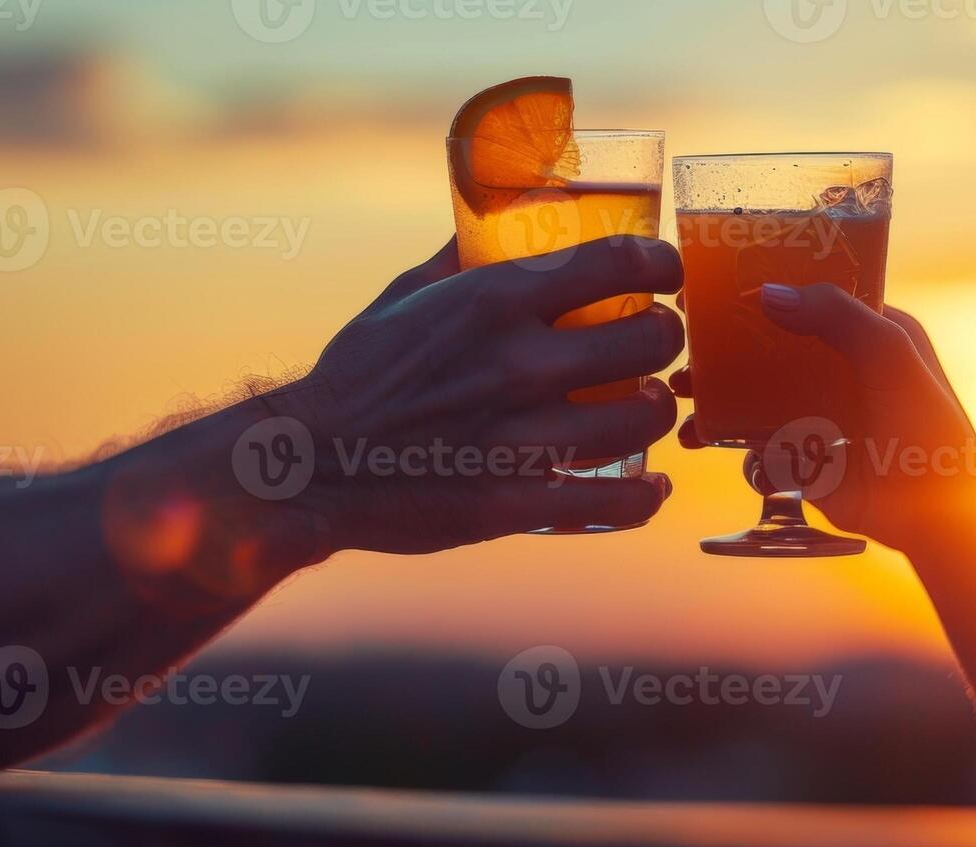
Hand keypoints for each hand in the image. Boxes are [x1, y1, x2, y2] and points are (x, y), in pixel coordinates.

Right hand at [268, 235, 684, 553]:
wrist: (309, 465)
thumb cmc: (359, 374)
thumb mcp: (405, 294)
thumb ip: (461, 254)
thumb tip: (495, 214)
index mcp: (493, 301)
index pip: (617, 262)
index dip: (661, 264)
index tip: (664, 273)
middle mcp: (516, 364)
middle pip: (649, 341)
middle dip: (665, 338)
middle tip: (655, 343)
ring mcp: (519, 438)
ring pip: (644, 419)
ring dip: (658, 410)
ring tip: (649, 405)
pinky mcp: (516, 503)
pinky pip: (616, 502)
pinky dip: (646, 495)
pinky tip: (651, 483)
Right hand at [672, 284, 975, 551]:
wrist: (938, 514)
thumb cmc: (927, 426)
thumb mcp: (890, 352)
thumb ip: (836, 314)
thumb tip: (769, 293)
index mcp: (871, 334)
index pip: (811, 299)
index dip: (767, 289)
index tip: (715, 285)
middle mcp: (842, 371)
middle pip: (772, 347)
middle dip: (725, 346)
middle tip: (683, 345)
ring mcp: (822, 416)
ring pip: (756, 395)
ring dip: (716, 394)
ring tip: (681, 395)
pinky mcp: (807, 461)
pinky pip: (756, 444)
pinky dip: (726, 439)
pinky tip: (699, 438)